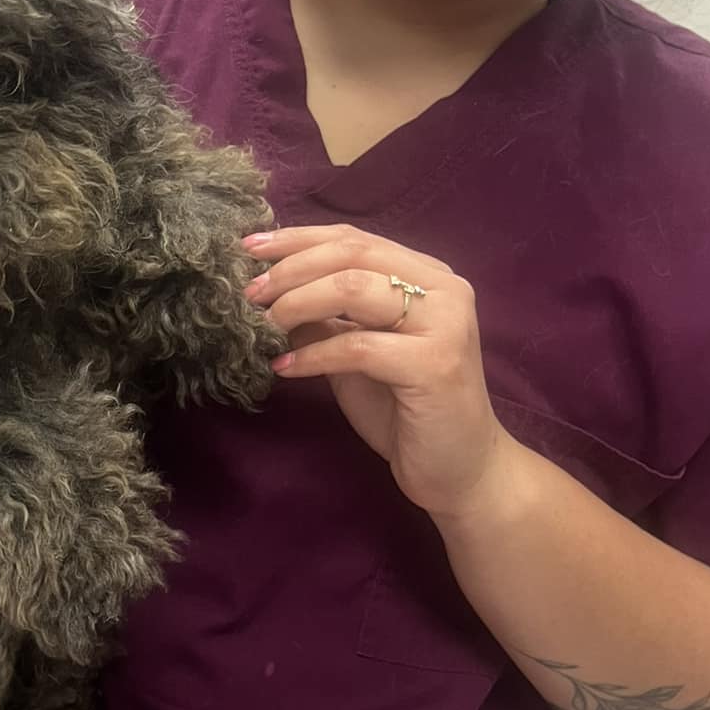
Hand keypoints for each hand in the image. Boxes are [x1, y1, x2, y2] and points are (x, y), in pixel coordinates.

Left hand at [242, 224, 511, 523]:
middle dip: (291, 268)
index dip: (298, 239)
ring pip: (354, 288)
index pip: (355, 239)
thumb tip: (266, 287)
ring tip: (263, 324)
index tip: (249, 249)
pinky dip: (313, 355)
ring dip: (297, 302)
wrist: (460, 470)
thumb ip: (324, 316)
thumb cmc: (405, 410)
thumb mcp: (354, 353)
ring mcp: (445, 324)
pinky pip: (357, 347)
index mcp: (427, 276)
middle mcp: (444, 289)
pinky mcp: (435, 364)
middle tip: (249, 292)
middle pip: (352, 253)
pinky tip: (283, 368)